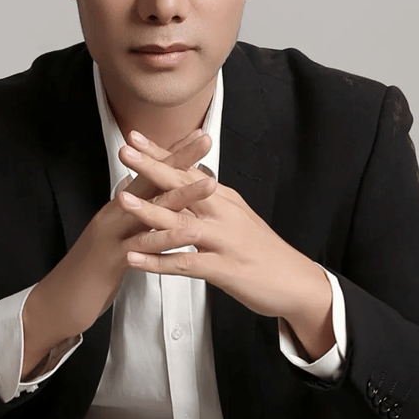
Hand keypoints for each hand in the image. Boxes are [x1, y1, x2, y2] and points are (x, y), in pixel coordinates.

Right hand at [21, 131, 215, 376]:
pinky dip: (166, 239)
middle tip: (206, 139)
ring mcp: (112, 234)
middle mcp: (115, 213)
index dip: (173, 154)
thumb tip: (143, 192)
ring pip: (151, 210)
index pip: (150, 174)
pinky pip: (142, 246)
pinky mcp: (112, 260)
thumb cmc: (92, 269)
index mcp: (119, 207)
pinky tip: (190, 233)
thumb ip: (131, 214)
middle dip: (179, 159)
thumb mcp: (115, 235)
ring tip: (211, 183)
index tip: (198, 135)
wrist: (59, 299)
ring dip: (182, 195)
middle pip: (151, 180)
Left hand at [116, 142, 333, 343]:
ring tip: (122, 201)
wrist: (296, 282)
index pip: (187, 169)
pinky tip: (134, 260)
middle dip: (152, 168)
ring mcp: (224, 241)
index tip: (134, 136)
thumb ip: (211, 198)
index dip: (160, 153)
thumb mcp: (238, 216)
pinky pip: (186, 263)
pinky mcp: (224, 269)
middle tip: (124, 151)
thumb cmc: (262, 250)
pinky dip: (158, 261)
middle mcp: (224, 214)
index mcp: (224, 199)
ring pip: (182, 223)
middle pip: (184, 186)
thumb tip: (190, 176)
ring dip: (150, 212)